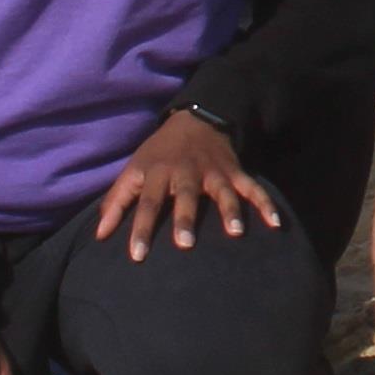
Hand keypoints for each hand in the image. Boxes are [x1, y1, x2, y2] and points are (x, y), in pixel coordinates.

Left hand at [92, 105, 283, 259]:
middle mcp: (186, 172)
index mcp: (158, 172)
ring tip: (236, 232)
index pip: (147, 203)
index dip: (141, 228)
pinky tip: (275, 223)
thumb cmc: (158, 152)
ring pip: (222, 192)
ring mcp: (213, 171)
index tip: (137, 256)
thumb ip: (116, 202)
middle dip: (186, 219)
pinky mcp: (234, 172)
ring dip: (230, 210)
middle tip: (185, 244)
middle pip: (185, 196)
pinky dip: (264, 203)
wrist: (195, 118)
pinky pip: (252, 187)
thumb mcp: (133, 169)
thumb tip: (99, 235)